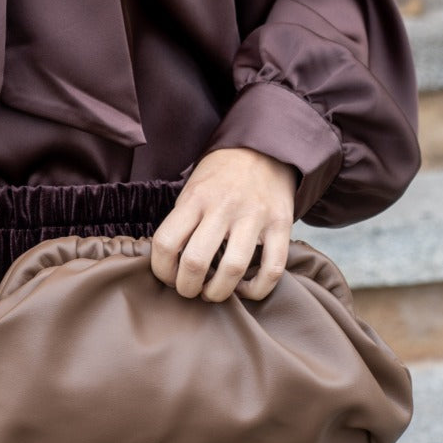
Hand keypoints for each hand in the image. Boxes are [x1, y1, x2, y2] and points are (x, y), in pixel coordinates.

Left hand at [150, 147, 296, 302]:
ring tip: (212, 293)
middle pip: (196, 262)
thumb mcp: (193, 188)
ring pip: (233, 270)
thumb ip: (183, 221)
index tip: (167, 277)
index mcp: (195, 198)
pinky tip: (245, 289)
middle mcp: (223, 207)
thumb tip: (169, 262)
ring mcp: (254, 216)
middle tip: (189, 290)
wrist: (263, 149)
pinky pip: (272, 270)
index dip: (161, 270)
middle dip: (187, 288)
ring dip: (218, 293)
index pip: (166, 242)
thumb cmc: (221, 176)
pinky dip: (257, 290)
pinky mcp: (281, 225)